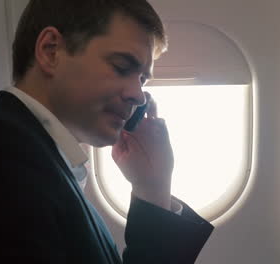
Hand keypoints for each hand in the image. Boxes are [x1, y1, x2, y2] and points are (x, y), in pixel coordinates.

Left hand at [112, 93, 173, 209]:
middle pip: (137, 107)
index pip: (124, 112)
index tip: (121, 99)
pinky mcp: (163, 134)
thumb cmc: (132, 170)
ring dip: (150, 103)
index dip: (122, 103)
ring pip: (151, 109)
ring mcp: (152, 129)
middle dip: (136, 99)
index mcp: (126, 130)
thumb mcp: (119, 155)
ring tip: (148, 102)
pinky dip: (158, 117)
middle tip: (136, 97)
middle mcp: (138, 126)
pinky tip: (155, 118)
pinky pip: (161, 121)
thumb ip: (117, 140)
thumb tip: (115, 125)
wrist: (151, 181)